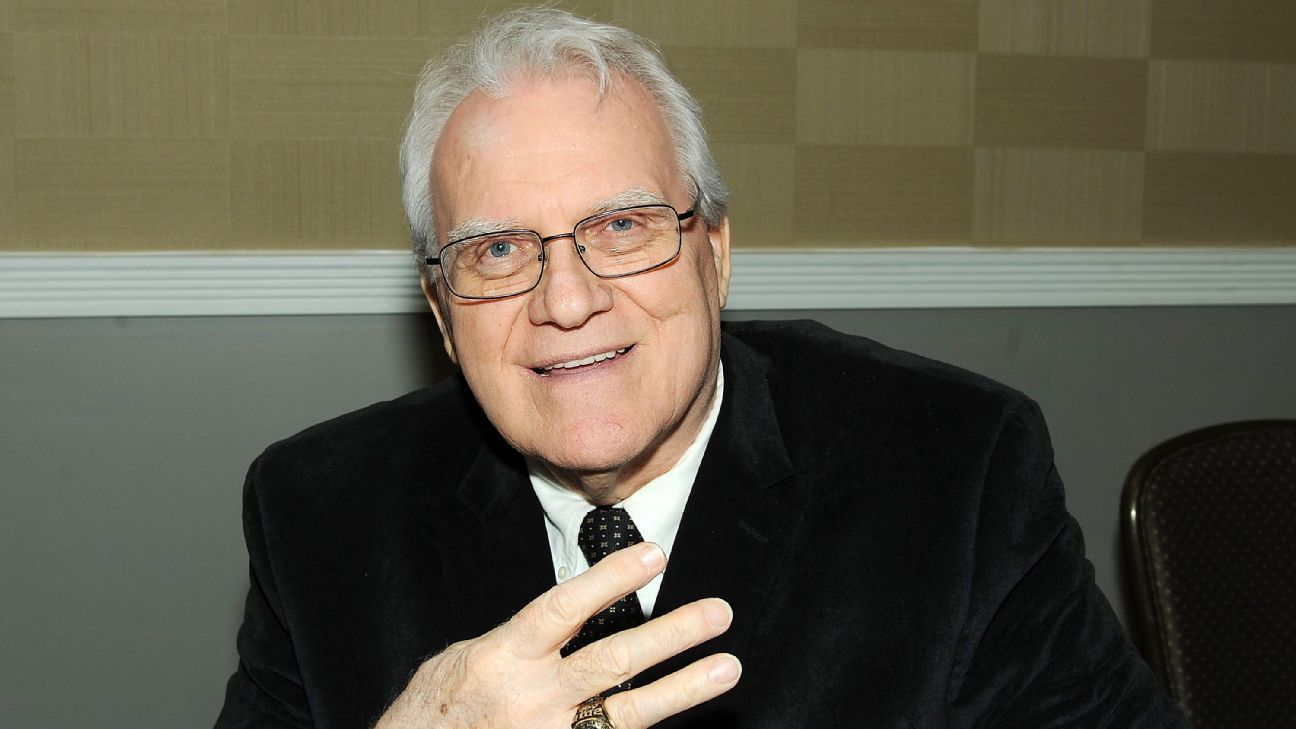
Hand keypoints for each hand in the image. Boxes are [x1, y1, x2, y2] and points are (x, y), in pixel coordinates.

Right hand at [374, 541, 740, 727]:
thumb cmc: (438, 708)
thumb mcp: (468, 659)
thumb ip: (522, 640)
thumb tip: (571, 615)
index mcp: (504, 658)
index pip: (565, 608)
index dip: (610, 580)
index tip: (654, 555)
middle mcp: (532, 699)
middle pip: (613, 661)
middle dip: (671, 635)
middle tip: (718, 614)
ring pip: (628, 713)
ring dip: (683, 689)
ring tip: (726, 667)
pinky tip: (687, 717)